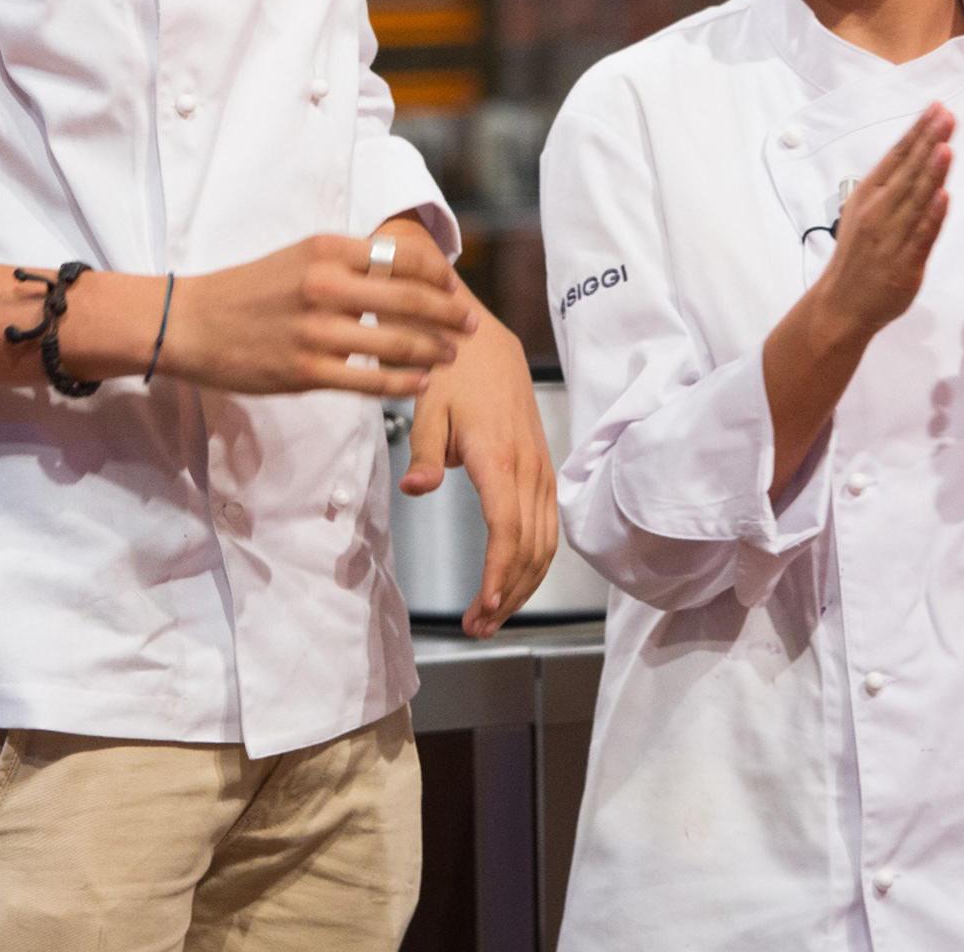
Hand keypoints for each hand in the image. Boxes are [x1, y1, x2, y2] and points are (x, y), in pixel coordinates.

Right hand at [162, 228, 477, 397]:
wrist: (189, 323)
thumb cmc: (248, 290)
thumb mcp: (298, 257)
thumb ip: (346, 262)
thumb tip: (400, 270)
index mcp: (325, 250)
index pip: (402, 257)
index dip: (438, 275)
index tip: (454, 286)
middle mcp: (325, 285)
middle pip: (411, 299)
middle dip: (450, 313)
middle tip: (472, 322)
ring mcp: (316, 331)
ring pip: (397, 341)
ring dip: (434, 349)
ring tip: (452, 354)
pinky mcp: (306, 371)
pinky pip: (370, 379)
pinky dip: (403, 382)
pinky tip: (421, 382)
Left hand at [401, 284, 559, 636]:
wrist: (480, 337)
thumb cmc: (449, 370)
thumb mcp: (425, 405)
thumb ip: (424, 452)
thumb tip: (416, 487)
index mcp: (498, 456)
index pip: (506, 530)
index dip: (498, 575)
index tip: (484, 608)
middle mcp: (527, 466)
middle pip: (530, 547)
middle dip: (509, 594)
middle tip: (477, 627)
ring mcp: (540, 467)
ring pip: (544, 540)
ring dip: (523, 583)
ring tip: (491, 616)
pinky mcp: (541, 467)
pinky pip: (547, 523)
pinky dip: (533, 559)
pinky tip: (512, 579)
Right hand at [814, 105, 954, 339]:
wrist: (841, 303)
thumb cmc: (856, 257)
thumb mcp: (862, 212)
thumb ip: (889, 188)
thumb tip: (916, 158)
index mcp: (867, 196)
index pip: (896, 156)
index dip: (917, 132)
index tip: (935, 109)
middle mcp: (878, 212)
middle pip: (908, 172)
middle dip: (929, 142)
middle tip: (946, 116)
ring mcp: (891, 237)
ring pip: (916, 199)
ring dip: (932, 172)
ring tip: (945, 146)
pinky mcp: (905, 263)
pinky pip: (921, 235)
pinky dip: (932, 216)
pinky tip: (943, 196)